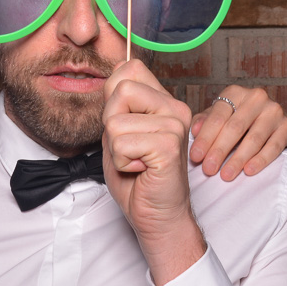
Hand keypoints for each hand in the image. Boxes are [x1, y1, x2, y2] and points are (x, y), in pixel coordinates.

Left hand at [102, 59, 206, 285]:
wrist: (156, 216)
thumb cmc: (136, 179)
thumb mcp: (118, 133)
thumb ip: (117, 105)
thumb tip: (112, 76)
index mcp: (165, 101)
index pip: (129, 69)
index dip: (113, 98)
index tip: (125, 127)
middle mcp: (175, 108)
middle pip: (120, 89)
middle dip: (111, 123)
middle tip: (129, 148)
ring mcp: (175, 125)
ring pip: (115, 121)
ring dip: (116, 148)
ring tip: (136, 161)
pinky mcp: (169, 145)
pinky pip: (122, 142)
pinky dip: (122, 162)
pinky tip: (141, 170)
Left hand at [189, 86, 286, 179]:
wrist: (267, 123)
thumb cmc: (235, 121)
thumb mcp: (217, 118)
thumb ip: (204, 123)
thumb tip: (194, 131)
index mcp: (235, 92)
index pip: (217, 117)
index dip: (205, 138)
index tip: (195, 157)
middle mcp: (257, 98)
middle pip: (234, 127)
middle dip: (219, 150)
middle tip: (208, 169)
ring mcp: (275, 111)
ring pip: (254, 138)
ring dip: (238, 159)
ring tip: (226, 175)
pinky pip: (274, 146)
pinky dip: (261, 160)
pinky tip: (249, 171)